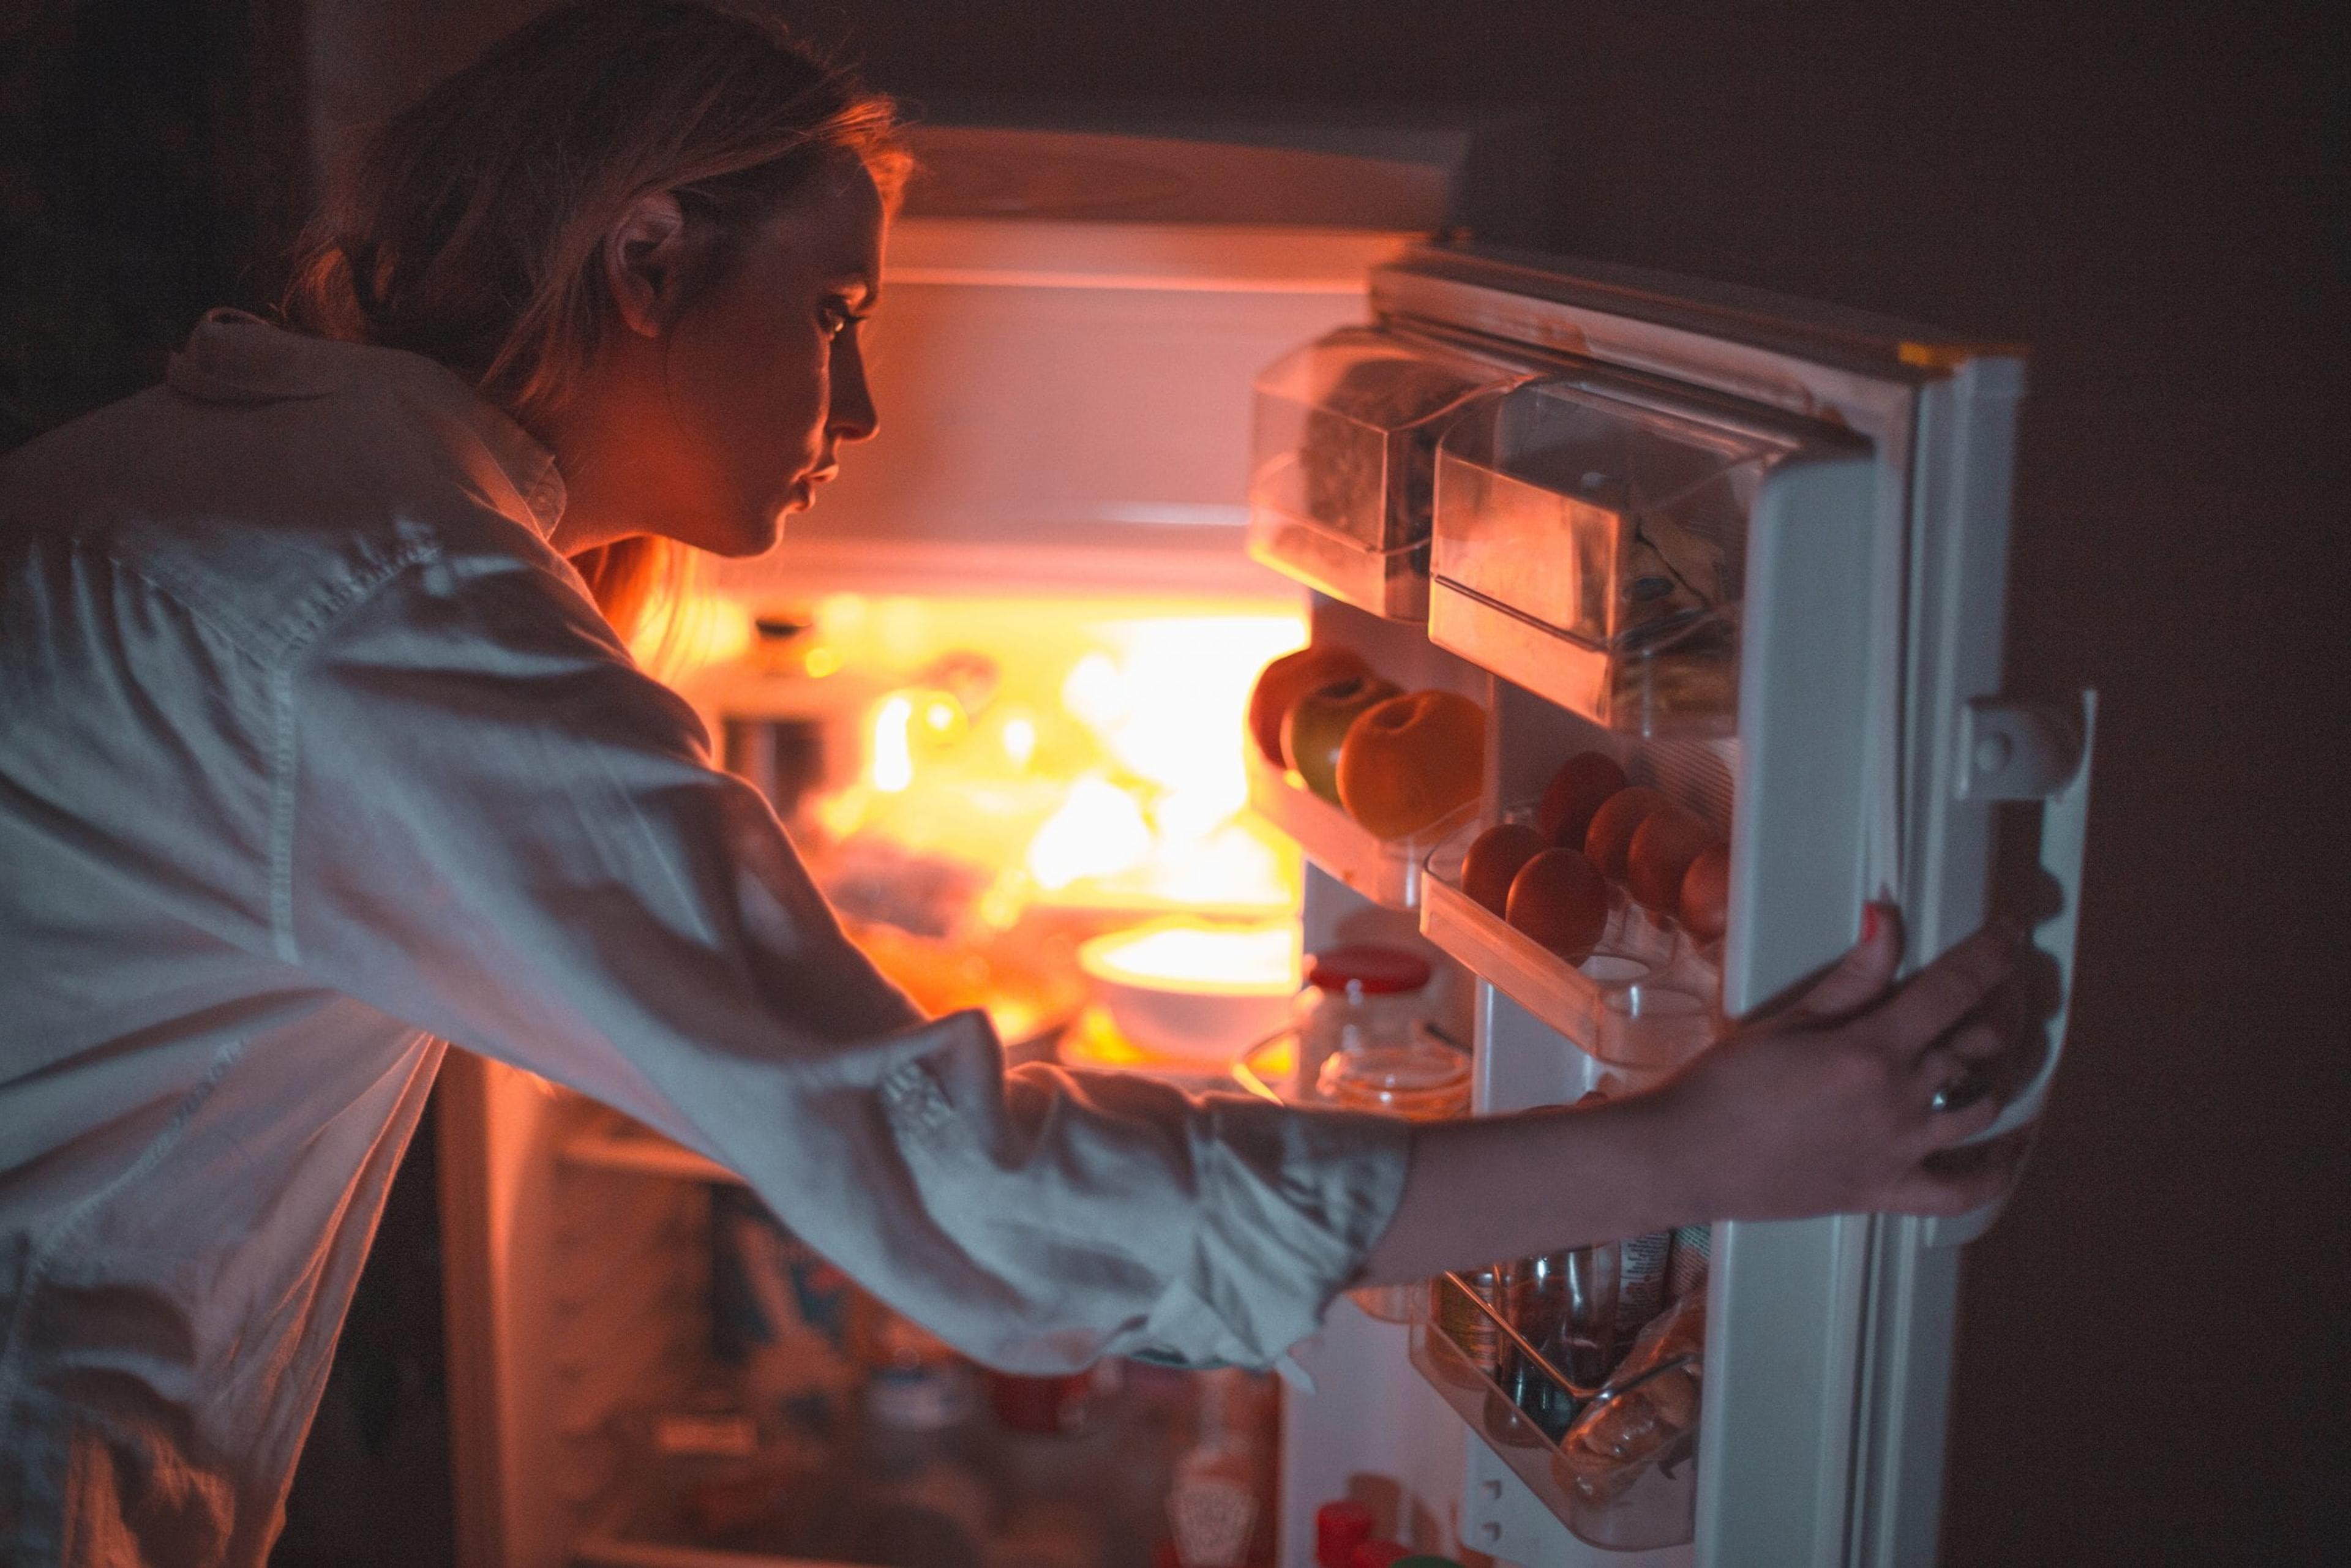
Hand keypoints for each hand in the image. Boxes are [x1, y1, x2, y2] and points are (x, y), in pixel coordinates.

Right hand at [1652, 905, 2032, 1220]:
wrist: (1687, 1157)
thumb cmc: (1725, 1083)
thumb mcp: (1787, 1020)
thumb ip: (1850, 977)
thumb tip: (1889, 918)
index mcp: (1872, 1050)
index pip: (1954, 989)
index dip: (1991, 953)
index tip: (2011, 931)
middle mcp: (1899, 1101)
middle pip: (1980, 1045)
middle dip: (2002, 1004)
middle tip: (2003, 983)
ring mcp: (1899, 1152)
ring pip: (1982, 1107)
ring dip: (1999, 1072)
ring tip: (1996, 1048)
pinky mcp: (1887, 1193)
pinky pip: (1962, 1190)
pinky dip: (1997, 1170)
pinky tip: (2011, 1144)